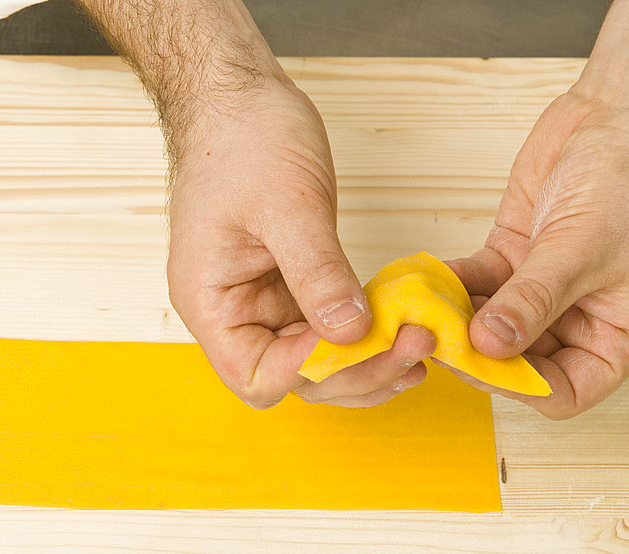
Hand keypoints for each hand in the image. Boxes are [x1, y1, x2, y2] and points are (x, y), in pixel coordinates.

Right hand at [167, 79, 436, 407]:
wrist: (239, 101)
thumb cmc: (243, 142)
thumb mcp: (287, 205)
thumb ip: (317, 273)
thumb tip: (351, 331)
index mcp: (211, 302)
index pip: (256, 374)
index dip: (310, 371)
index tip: (363, 341)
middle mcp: (233, 314)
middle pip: (292, 378)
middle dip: (355, 370)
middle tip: (414, 346)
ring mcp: (263, 304)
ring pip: (315, 362)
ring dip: (366, 363)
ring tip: (417, 350)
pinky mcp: (291, 289)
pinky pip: (327, 329)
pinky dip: (364, 337)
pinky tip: (401, 333)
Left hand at [447, 92, 628, 418]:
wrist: (623, 113)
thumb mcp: (582, 249)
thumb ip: (532, 301)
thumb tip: (488, 346)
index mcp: (622, 334)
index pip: (565, 392)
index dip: (519, 388)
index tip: (477, 366)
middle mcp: (583, 319)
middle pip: (520, 361)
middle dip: (477, 352)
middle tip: (435, 340)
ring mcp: (545, 290)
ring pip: (492, 324)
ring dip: (457, 319)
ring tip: (423, 312)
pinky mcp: (517, 258)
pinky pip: (478, 284)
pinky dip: (453, 284)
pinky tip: (426, 280)